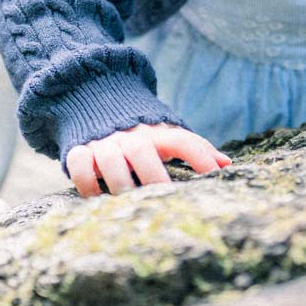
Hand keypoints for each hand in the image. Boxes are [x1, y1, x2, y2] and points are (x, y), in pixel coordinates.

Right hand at [66, 122, 231, 198]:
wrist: (97, 102)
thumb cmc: (142, 132)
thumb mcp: (166, 134)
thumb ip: (194, 147)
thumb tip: (227, 164)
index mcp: (156, 132)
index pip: (182, 140)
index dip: (200, 156)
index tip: (214, 176)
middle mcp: (130, 136)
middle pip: (144, 152)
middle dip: (154, 177)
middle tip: (164, 200)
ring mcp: (104, 142)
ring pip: (109, 160)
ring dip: (119, 183)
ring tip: (128, 203)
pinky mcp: (79, 149)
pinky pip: (80, 165)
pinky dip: (86, 183)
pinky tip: (96, 200)